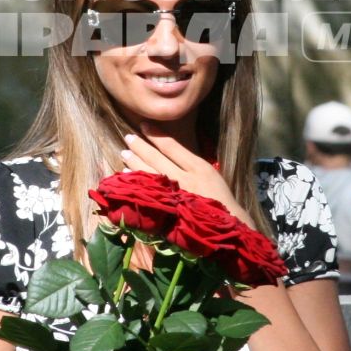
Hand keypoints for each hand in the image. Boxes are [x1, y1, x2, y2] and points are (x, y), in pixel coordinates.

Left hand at [119, 131, 251, 224]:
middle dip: (140, 146)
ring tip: (123, 153)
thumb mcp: (211, 174)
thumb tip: (168, 150)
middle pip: (157, 159)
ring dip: (134, 162)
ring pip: (149, 174)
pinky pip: (147, 192)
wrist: (226, 225)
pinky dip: (137, 182)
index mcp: (199, 168)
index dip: (156, 134)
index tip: (143, 125)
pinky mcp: (167, 209)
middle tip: (127, 136)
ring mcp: (174, 195)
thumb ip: (191, 164)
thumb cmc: (219, 198)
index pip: (172, 147)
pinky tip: (127, 175)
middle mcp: (185, 179)